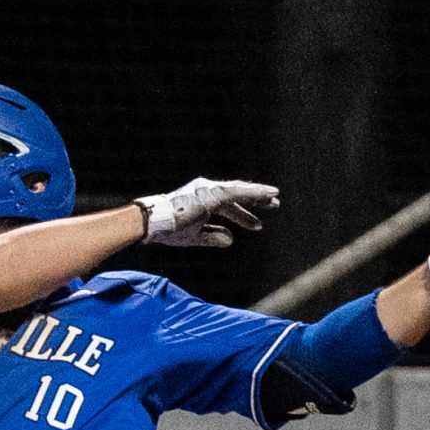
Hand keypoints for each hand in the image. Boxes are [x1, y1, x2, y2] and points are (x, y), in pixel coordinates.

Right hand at [134, 178, 280, 247]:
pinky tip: (267, 195)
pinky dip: (254, 193)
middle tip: (273, 205)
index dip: (242, 213)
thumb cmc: (169, 229)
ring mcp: (209, 190)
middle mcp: (206, 190)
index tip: (256, 222)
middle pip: (236, 194)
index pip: (227, 204)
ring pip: (239, 191)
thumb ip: (213, 236)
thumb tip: (230, 240)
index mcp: (202, 200)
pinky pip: (237, 193)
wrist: (154, 222)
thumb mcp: (195, 235)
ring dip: (258, 195)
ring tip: (274, 199)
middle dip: (255, 200)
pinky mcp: (211, 194)